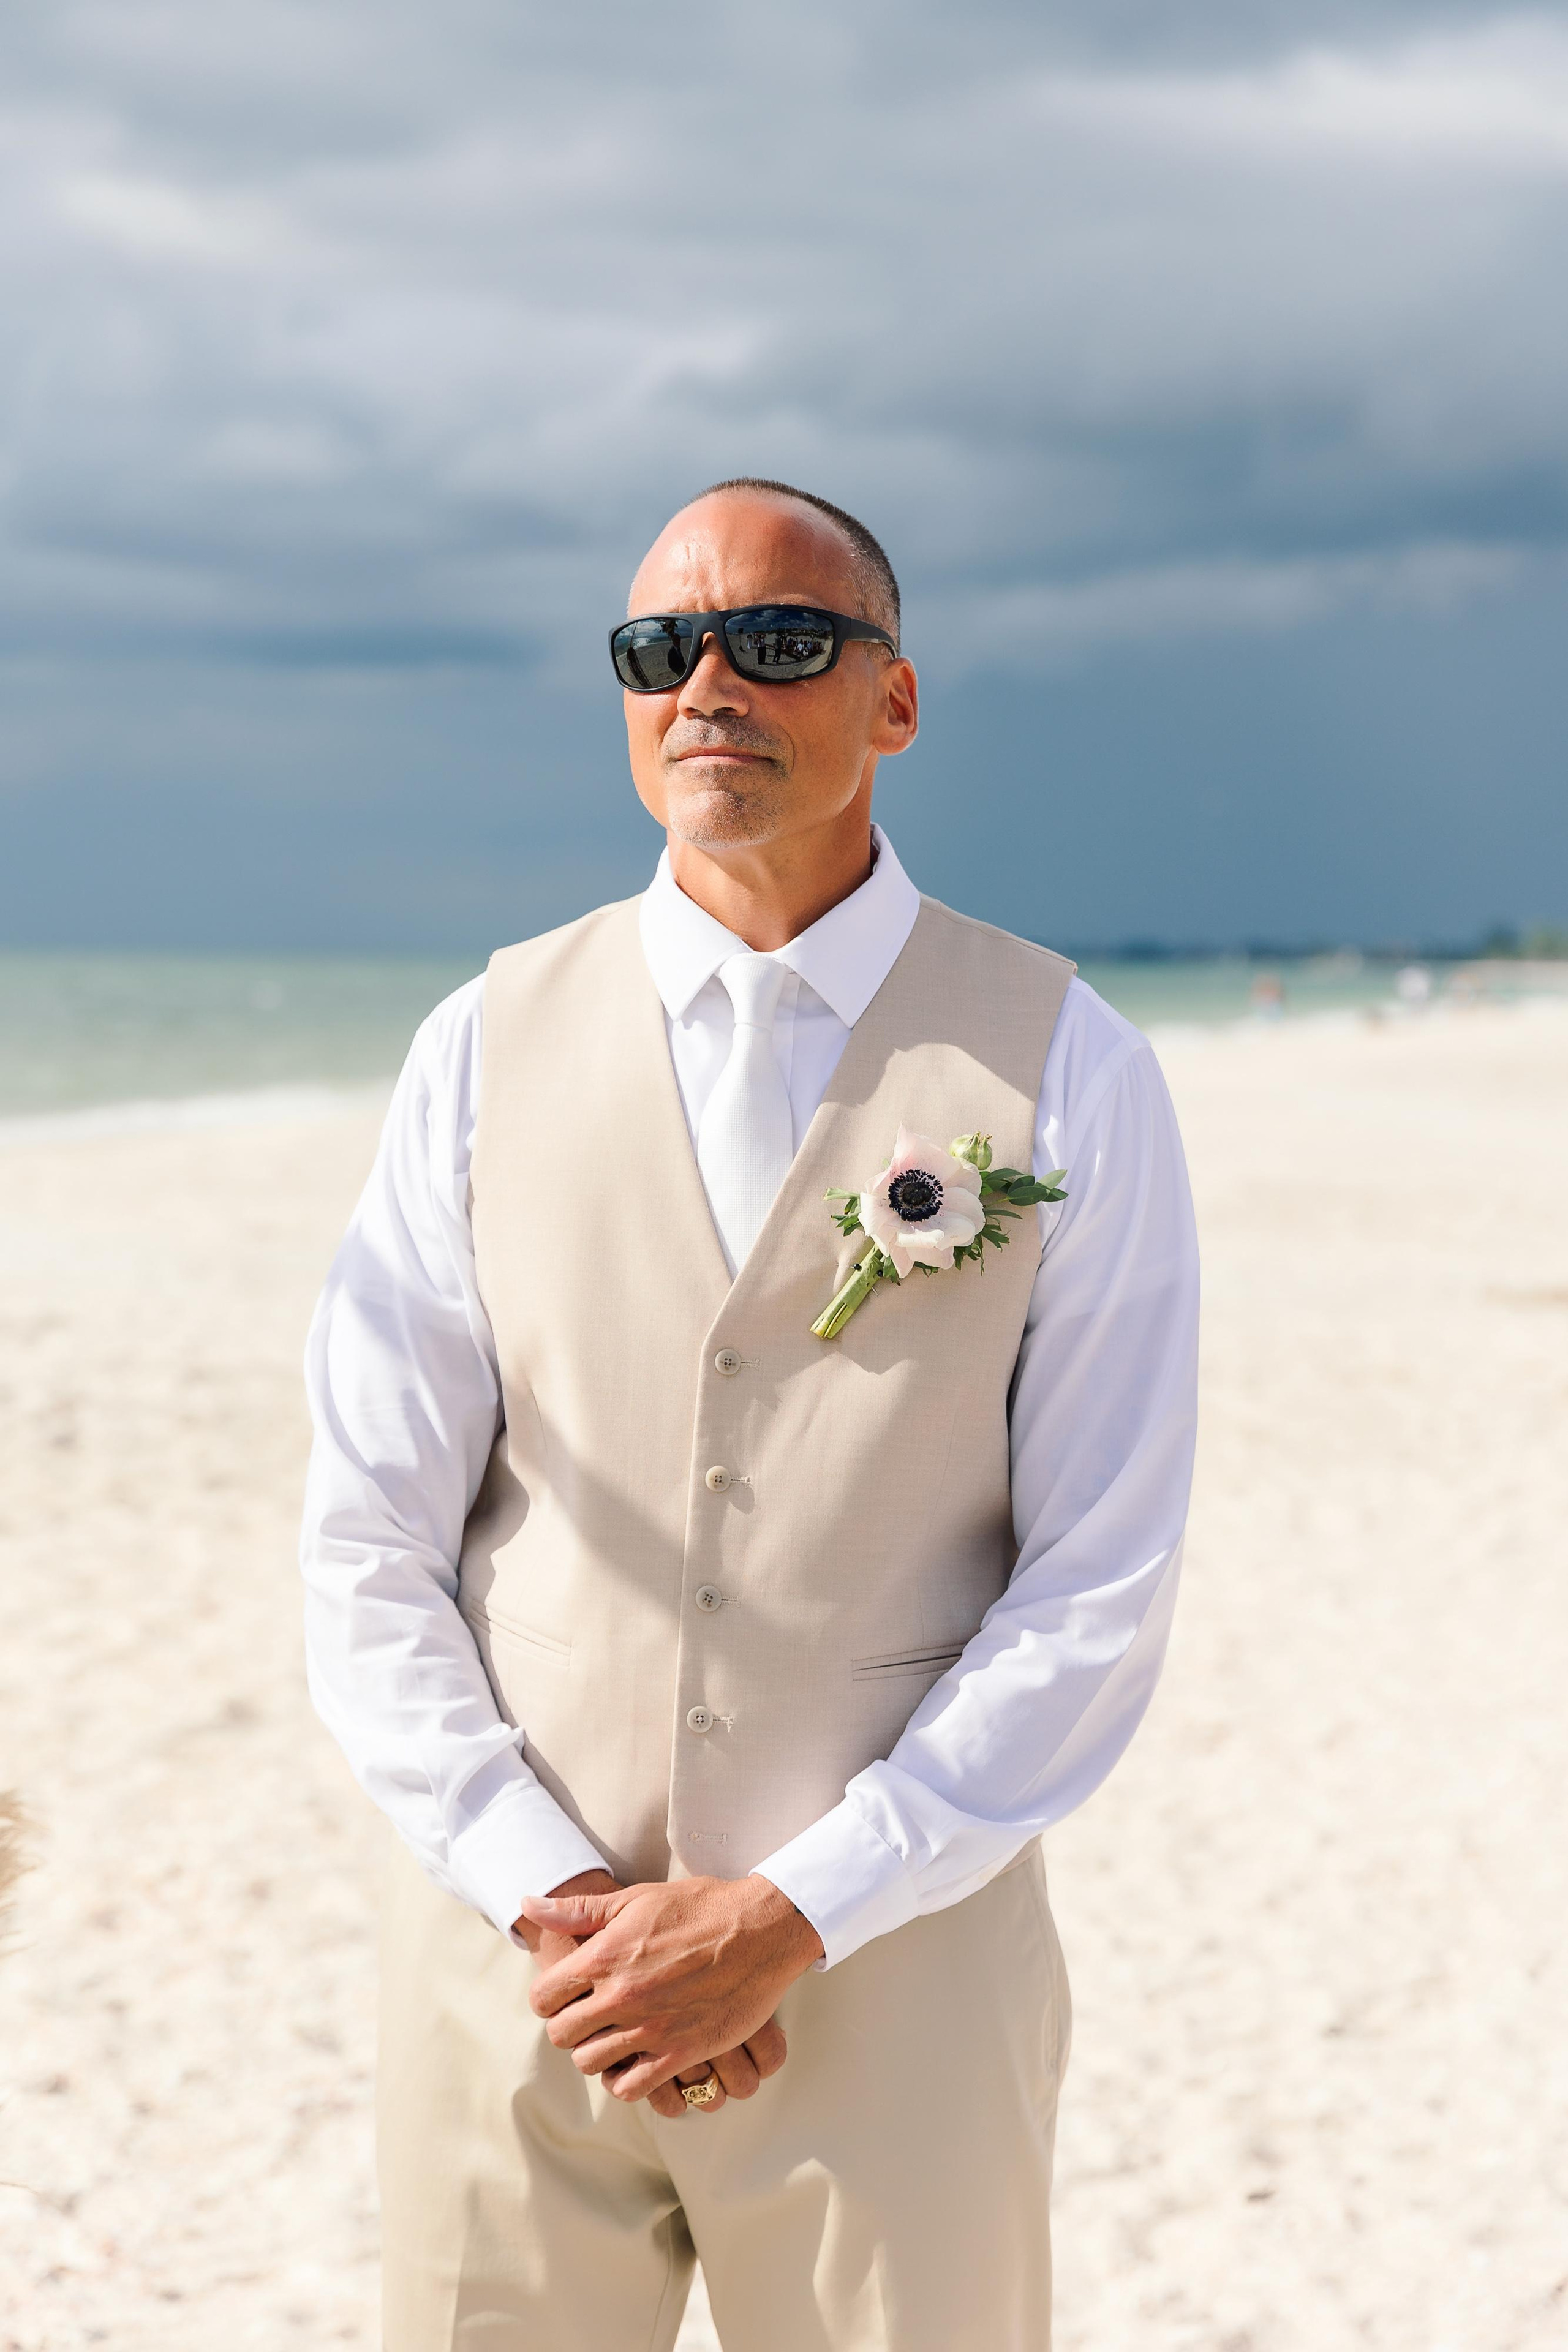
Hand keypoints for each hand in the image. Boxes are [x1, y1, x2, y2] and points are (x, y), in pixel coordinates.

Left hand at [519, 1873, 823, 2104]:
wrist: (759, 1929)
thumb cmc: (698, 1908)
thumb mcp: (635, 1900)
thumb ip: (578, 1910)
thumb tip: (529, 1904)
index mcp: (604, 1957)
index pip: (543, 1997)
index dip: (549, 1997)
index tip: (566, 1994)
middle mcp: (620, 1996)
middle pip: (562, 2036)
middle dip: (570, 2026)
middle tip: (591, 2015)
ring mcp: (650, 2028)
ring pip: (591, 2064)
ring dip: (596, 2053)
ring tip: (614, 2036)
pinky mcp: (680, 2052)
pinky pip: (631, 2088)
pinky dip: (627, 2080)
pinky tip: (637, 2061)